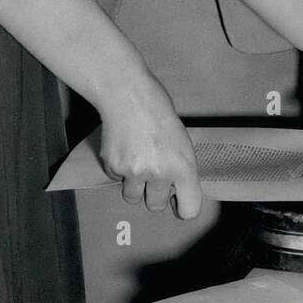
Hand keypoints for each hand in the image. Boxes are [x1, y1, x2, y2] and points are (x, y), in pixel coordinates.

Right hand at [95, 69, 202, 218]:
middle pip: (155, 206)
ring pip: (133, 197)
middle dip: (154, 194)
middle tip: (153, 174)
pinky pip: (116, 180)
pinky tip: (125, 147)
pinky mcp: (112, 167)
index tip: (178, 202)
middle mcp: (159, 173)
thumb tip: (175, 191)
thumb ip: (180, 168)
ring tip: (138, 159)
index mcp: (182, 166)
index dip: (183, 207)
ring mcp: (133, 172)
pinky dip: (119, 169)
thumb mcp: (181, 141)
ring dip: (134, 184)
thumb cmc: (157, 111)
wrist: (127, 94)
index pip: (189, 209)